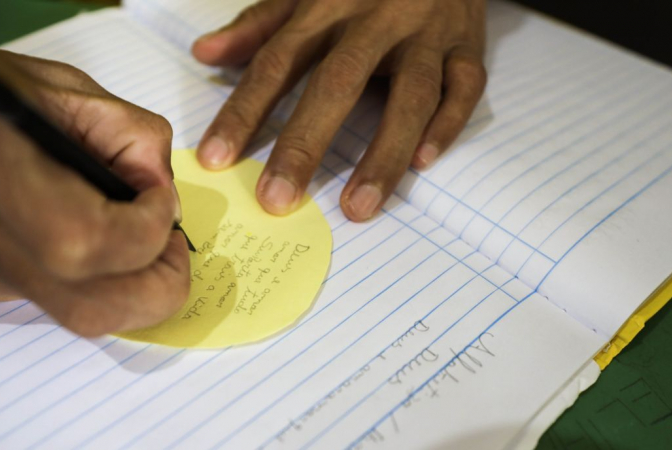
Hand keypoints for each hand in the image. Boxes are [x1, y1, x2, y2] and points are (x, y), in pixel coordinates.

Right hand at [0, 4, 188, 336]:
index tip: (160, 202)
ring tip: (133, 239)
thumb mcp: (50, 84)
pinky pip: (43, 297)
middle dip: (157, 289)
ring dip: (124, 287)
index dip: (149, 230)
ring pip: (74, 315)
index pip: (92, 243)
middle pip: (93, 312)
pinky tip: (67, 230)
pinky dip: (79, 274)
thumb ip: (123, 135)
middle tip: (172, 251)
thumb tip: (162, 190)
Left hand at [192, 0, 486, 220]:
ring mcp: (426, 33)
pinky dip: (447, 124)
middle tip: (277, 199)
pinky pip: (464, 87)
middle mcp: (376, 19)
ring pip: (410, 95)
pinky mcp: (467, 46)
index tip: (218, 158)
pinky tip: (423, 162)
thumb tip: (204, 53)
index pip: (276, 62)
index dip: (244, 111)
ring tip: (358, 207)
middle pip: (338, 83)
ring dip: (384, 155)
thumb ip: (259, 24)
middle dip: (305, 144)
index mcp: (326, 4)